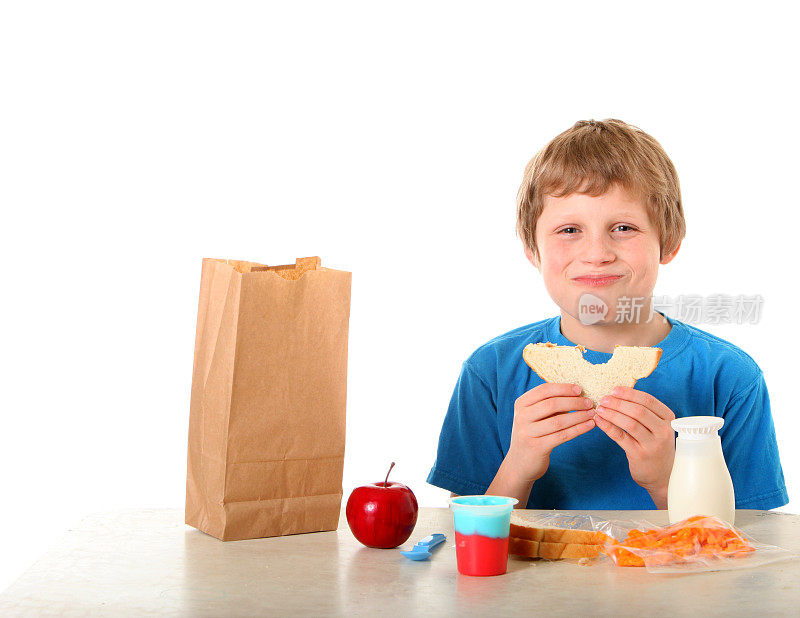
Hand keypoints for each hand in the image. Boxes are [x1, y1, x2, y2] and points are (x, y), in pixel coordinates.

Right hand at [507, 383, 596, 483]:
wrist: (520, 463)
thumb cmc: (533, 434)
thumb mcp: (535, 417)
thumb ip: (549, 405)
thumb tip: (576, 393)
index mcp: (521, 404)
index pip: (543, 390)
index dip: (563, 388)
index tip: (579, 389)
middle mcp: (521, 417)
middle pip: (551, 404)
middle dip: (573, 402)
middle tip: (589, 402)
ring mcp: (527, 433)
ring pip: (558, 421)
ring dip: (578, 416)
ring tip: (592, 413)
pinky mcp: (537, 447)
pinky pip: (562, 436)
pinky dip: (578, 429)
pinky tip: (589, 425)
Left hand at [593, 387, 675, 507]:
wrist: (663, 474)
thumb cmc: (656, 444)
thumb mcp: (657, 427)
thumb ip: (645, 411)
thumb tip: (618, 393)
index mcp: (668, 419)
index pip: (648, 400)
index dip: (629, 393)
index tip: (614, 389)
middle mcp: (664, 431)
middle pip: (638, 411)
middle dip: (618, 403)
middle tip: (603, 399)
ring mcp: (653, 444)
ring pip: (629, 423)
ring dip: (611, 414)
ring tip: (599, 409)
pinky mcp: (640, 455)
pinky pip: (621, 437)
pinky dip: (608, 426)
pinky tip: (599, 420)